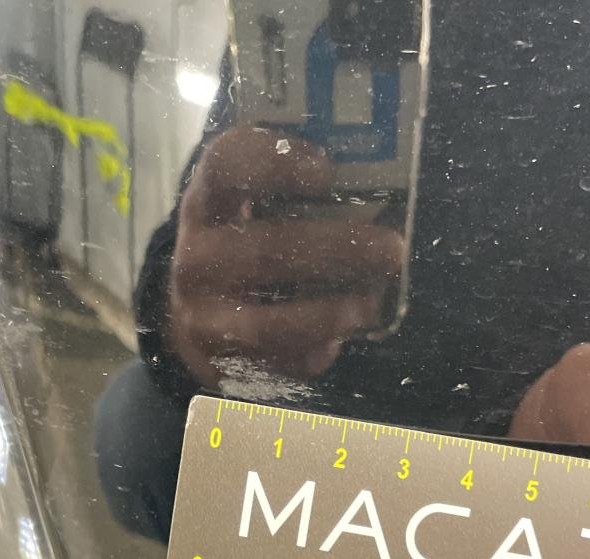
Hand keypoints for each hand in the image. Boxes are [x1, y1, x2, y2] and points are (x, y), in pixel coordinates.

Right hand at [166, 127, 402, 387]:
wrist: (200, 319)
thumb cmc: (248, 246)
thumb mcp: (254, 209)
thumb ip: (298, 192)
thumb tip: (379, 177)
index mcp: (207, 202)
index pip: (226, 166)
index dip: (274, 163)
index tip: (326, 169)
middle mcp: (197, 259)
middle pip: (266, 250)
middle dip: (336, 249)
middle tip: (392, 248)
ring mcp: (203, 318)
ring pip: (268, 322)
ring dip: (328, 314)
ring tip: (370, 304)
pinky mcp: (224, 364)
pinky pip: (278, 362)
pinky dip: (315, 351)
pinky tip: (340, 337)